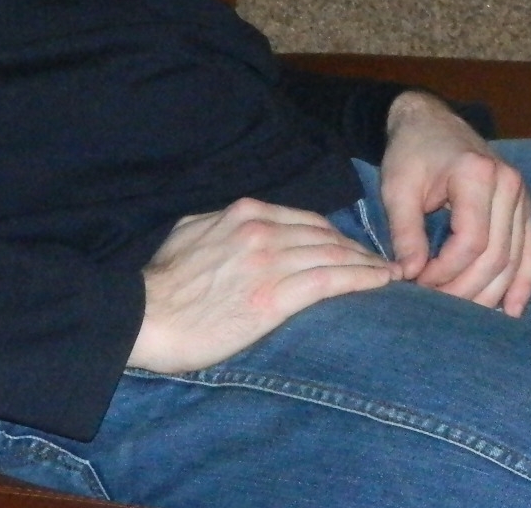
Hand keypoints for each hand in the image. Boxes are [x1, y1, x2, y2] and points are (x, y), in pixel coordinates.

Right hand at [127, 198, 394, 373]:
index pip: (305, 220)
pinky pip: (328, 281)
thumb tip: (242, 226)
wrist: (143, 316)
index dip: (333, 234)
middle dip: (356, 248)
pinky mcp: (273, 298)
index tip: (350, 246)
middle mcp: (261, 231)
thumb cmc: (160, 282)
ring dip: (365, 263)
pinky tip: (380, 281)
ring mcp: (269, 263)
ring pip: (332, 255)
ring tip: (387, 273)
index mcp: (244, 213)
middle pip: (325, 236)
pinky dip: (360, 278)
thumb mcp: (190, 231)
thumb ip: (223, 224)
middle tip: (379, 261)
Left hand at [378, 91, 530, 315]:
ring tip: (466, 319)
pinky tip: (512, 310)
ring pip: (515, 259)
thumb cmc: (412, 152)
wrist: (430, 122)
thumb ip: (405, 232)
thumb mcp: (398, 187)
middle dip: (466, 288)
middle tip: (437, 307)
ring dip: (491, 294)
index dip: (445, 271)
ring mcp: (522, 196)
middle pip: (496, 255)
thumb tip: (409, 275)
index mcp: (478, 174)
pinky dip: (523, 282)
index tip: (418, 282)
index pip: (471, 242)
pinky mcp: (525, 208)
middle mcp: (509, 185)